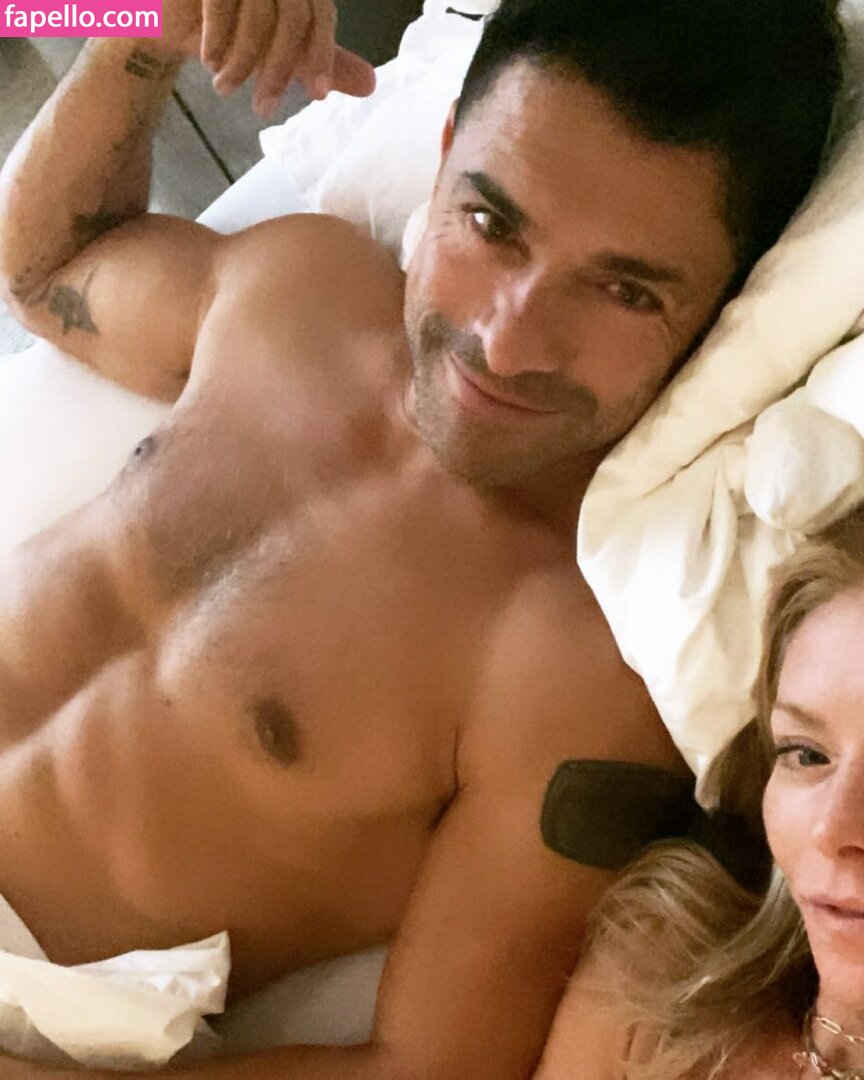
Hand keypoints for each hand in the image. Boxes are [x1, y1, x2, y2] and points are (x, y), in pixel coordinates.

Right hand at [162, 0, 375, 116]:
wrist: (168, 18)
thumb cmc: (229, 31)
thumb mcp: (280, 49)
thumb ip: (322, 60)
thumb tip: (370, 84)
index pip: (320, 12)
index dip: (322, 54)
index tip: (315, 96)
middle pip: (292, 16)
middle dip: (279, 70)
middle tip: (264, 109)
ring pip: (258, 13)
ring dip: (243, 62)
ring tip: (226, 88)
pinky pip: (220, 4)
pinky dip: (218, 41)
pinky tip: (211, 63)